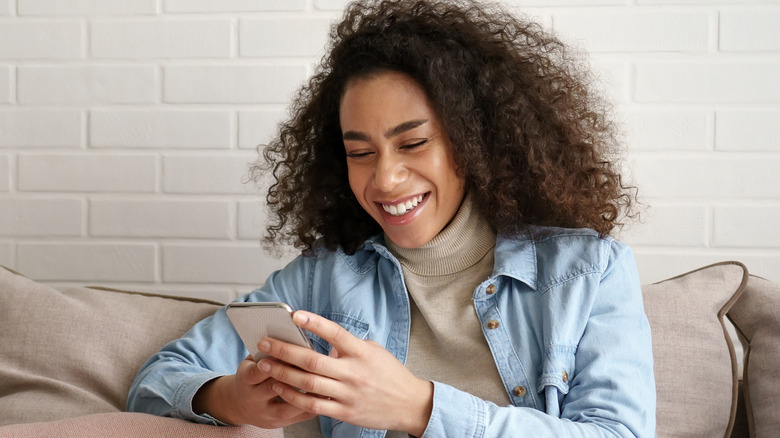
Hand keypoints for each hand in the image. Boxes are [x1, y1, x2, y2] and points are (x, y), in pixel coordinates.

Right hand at [192, 355, 315, 427]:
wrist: (241, 405)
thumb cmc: (252, 375)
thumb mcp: (251, 362)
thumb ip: (266, 353)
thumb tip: (291, 339)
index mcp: (245, 380)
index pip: (256, 371)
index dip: (272, 361)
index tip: (288, 350)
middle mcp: (254, 399)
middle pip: (273, 387)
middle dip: (292, 374)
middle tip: (311, 362)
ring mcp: (267, 414)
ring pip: (289, 406)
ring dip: (306, 393)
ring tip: (323, 379)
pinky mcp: (280, 423)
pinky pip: (300, 416)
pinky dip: (314, 404)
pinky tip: (325, 392)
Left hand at [256, 311, 433, 435]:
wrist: (409, 404)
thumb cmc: (389, 374)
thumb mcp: (373, 351)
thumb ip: (348, 345)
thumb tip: (322, 338)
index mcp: (362, 352)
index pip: (335, 333)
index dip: (314, 323)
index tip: (294, 315)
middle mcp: (354, 372)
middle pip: (313, 360)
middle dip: (284, 351)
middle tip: (264, 343)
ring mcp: (348, 393)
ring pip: (308, 383)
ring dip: (283, 373)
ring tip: (264, 364)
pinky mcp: (345, 412)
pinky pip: (313, 405)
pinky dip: (293, 396)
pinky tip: (280, 387)